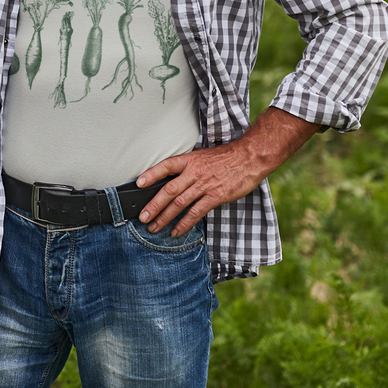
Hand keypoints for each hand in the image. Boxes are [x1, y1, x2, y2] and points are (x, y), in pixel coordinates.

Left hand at [134, 107, 321, 235]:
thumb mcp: (203, 156)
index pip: (166, 166)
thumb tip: (171, 179)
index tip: (138, 183)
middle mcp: (194, 172)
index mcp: (190, 160)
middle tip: (142, 216)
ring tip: (153, 227)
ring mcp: (204, 185)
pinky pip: (196, 212)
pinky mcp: (215, 196)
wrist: (249, 158)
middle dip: (153, 205)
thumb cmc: (226, 158)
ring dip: (164, 217)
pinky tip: (176, 231)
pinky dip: (184, 223)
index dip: (151, 174)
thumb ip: (188, 167)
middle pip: (169, 190)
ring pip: (179, 203)